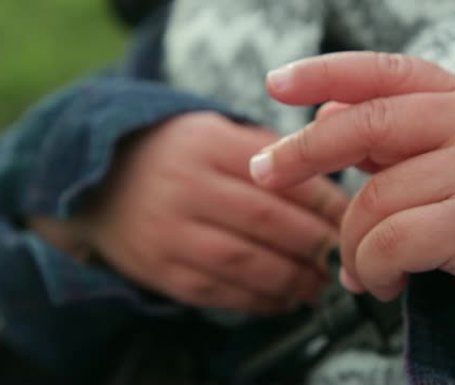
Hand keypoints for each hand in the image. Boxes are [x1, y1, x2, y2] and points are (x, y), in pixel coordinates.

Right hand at [33, 112, 347, 314]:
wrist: (102, 183)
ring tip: (319, 285)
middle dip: (316, 245)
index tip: (352, 219)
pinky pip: (220, 293)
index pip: (283, 178)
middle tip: (343, 257)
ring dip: (294, 280)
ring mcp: (169, 232)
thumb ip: (268, 155)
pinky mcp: (161, 271)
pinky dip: (259, 301)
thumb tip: (330, 194)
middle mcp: (186, 187)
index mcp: (208, 145)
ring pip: (247, 263)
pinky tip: (283, 299)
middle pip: (269, 222)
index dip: (326, 204)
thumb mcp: (215, 133)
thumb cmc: (175, 156)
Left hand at [249, 52, 454, 332]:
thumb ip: (390, 136)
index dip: (324, 73)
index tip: (276, 83)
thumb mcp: (446, 158)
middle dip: (303, 151)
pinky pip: (392, 244)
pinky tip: (384, 283)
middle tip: (266, 173)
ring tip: (359, 271)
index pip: (381, 72)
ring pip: (372, 200)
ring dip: (351, 245)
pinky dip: (374, 269)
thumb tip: (326, 110)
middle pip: (363, 124)